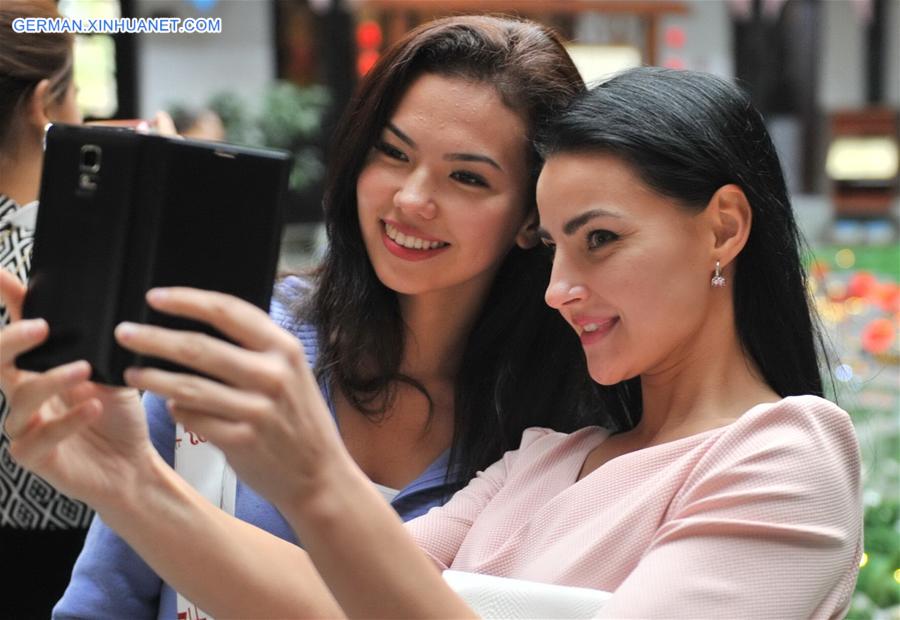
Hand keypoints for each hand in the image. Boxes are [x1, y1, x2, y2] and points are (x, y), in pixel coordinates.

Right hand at [0, 269, 151, 508]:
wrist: (132, 467)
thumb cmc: (118, 417)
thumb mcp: (115, 372)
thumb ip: (100, 346)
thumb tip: (103, 307)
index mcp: (40, 370)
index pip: (19, 333)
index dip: (8, 301)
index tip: (0, 274)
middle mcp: (25, 394)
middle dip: (12, 340)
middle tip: (42, 326)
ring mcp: (24, 426)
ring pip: (20, 398)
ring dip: (51, 380)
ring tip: (83, 369)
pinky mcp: (33, 456)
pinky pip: (39, 437)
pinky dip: (67, 420)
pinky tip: (92, 405)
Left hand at [116, 287, 347, 508]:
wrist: (319, 474)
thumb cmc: (299, 420)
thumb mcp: (292, 373)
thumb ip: (256, 349)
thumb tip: (200, 325)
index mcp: (285, 349)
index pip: (228, 311)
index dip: (187, 300)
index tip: (154, 297)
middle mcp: (273, 375)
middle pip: (199, 347)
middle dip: (154, 338)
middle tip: (125, 333)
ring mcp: (257, 410)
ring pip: (189, 387)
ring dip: (153, 378)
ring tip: (131, 372)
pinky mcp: (242, 441)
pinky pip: (194, 420)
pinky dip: (178, 411)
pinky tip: (171, 407)